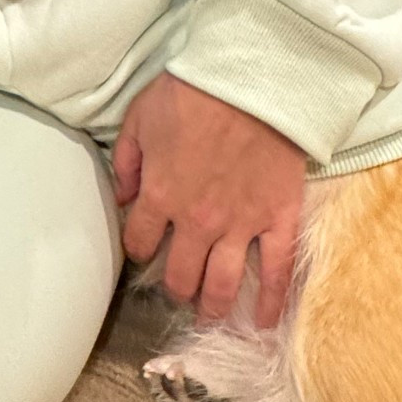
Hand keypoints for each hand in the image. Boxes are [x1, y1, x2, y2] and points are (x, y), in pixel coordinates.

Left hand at [112, 73, 305, 327]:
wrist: (254, 79)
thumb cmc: (193, 91)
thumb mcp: (140, 118)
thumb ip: (127, 162)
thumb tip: (121, 197)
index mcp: (160, 197)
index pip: (140, 242)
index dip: (138, 248)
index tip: (144, 247)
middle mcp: (197, 222)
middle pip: (181, 275)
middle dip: (176, 288)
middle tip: (178, 292)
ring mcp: (241, 224)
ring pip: (223, 283)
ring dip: (213, 306)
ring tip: (209, 317)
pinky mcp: (279, 219)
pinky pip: (276, 270)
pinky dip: (271, 301)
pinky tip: (262, 322)